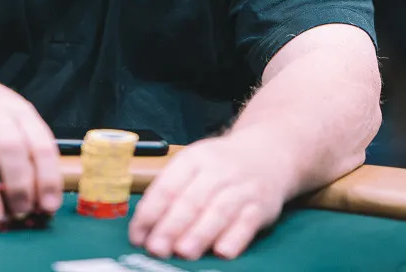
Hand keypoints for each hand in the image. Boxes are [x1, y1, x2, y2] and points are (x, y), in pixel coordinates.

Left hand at [128, 132, 291, 260]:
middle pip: (192, 200)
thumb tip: (143, 229)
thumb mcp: (194, 166)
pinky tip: (221, 251)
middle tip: (156, 248)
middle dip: (172, 226)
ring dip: (199, 233)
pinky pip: (247, 223)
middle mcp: (218, 171)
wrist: (268, 153)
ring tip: (183, 252)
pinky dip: (235, 238)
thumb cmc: (221, 166)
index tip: (137, 235)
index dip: (150, 212)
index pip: (167, 186)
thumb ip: (171, 193)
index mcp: (194, 159)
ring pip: (219, 211)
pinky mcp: (261, 206)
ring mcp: (241, 188)